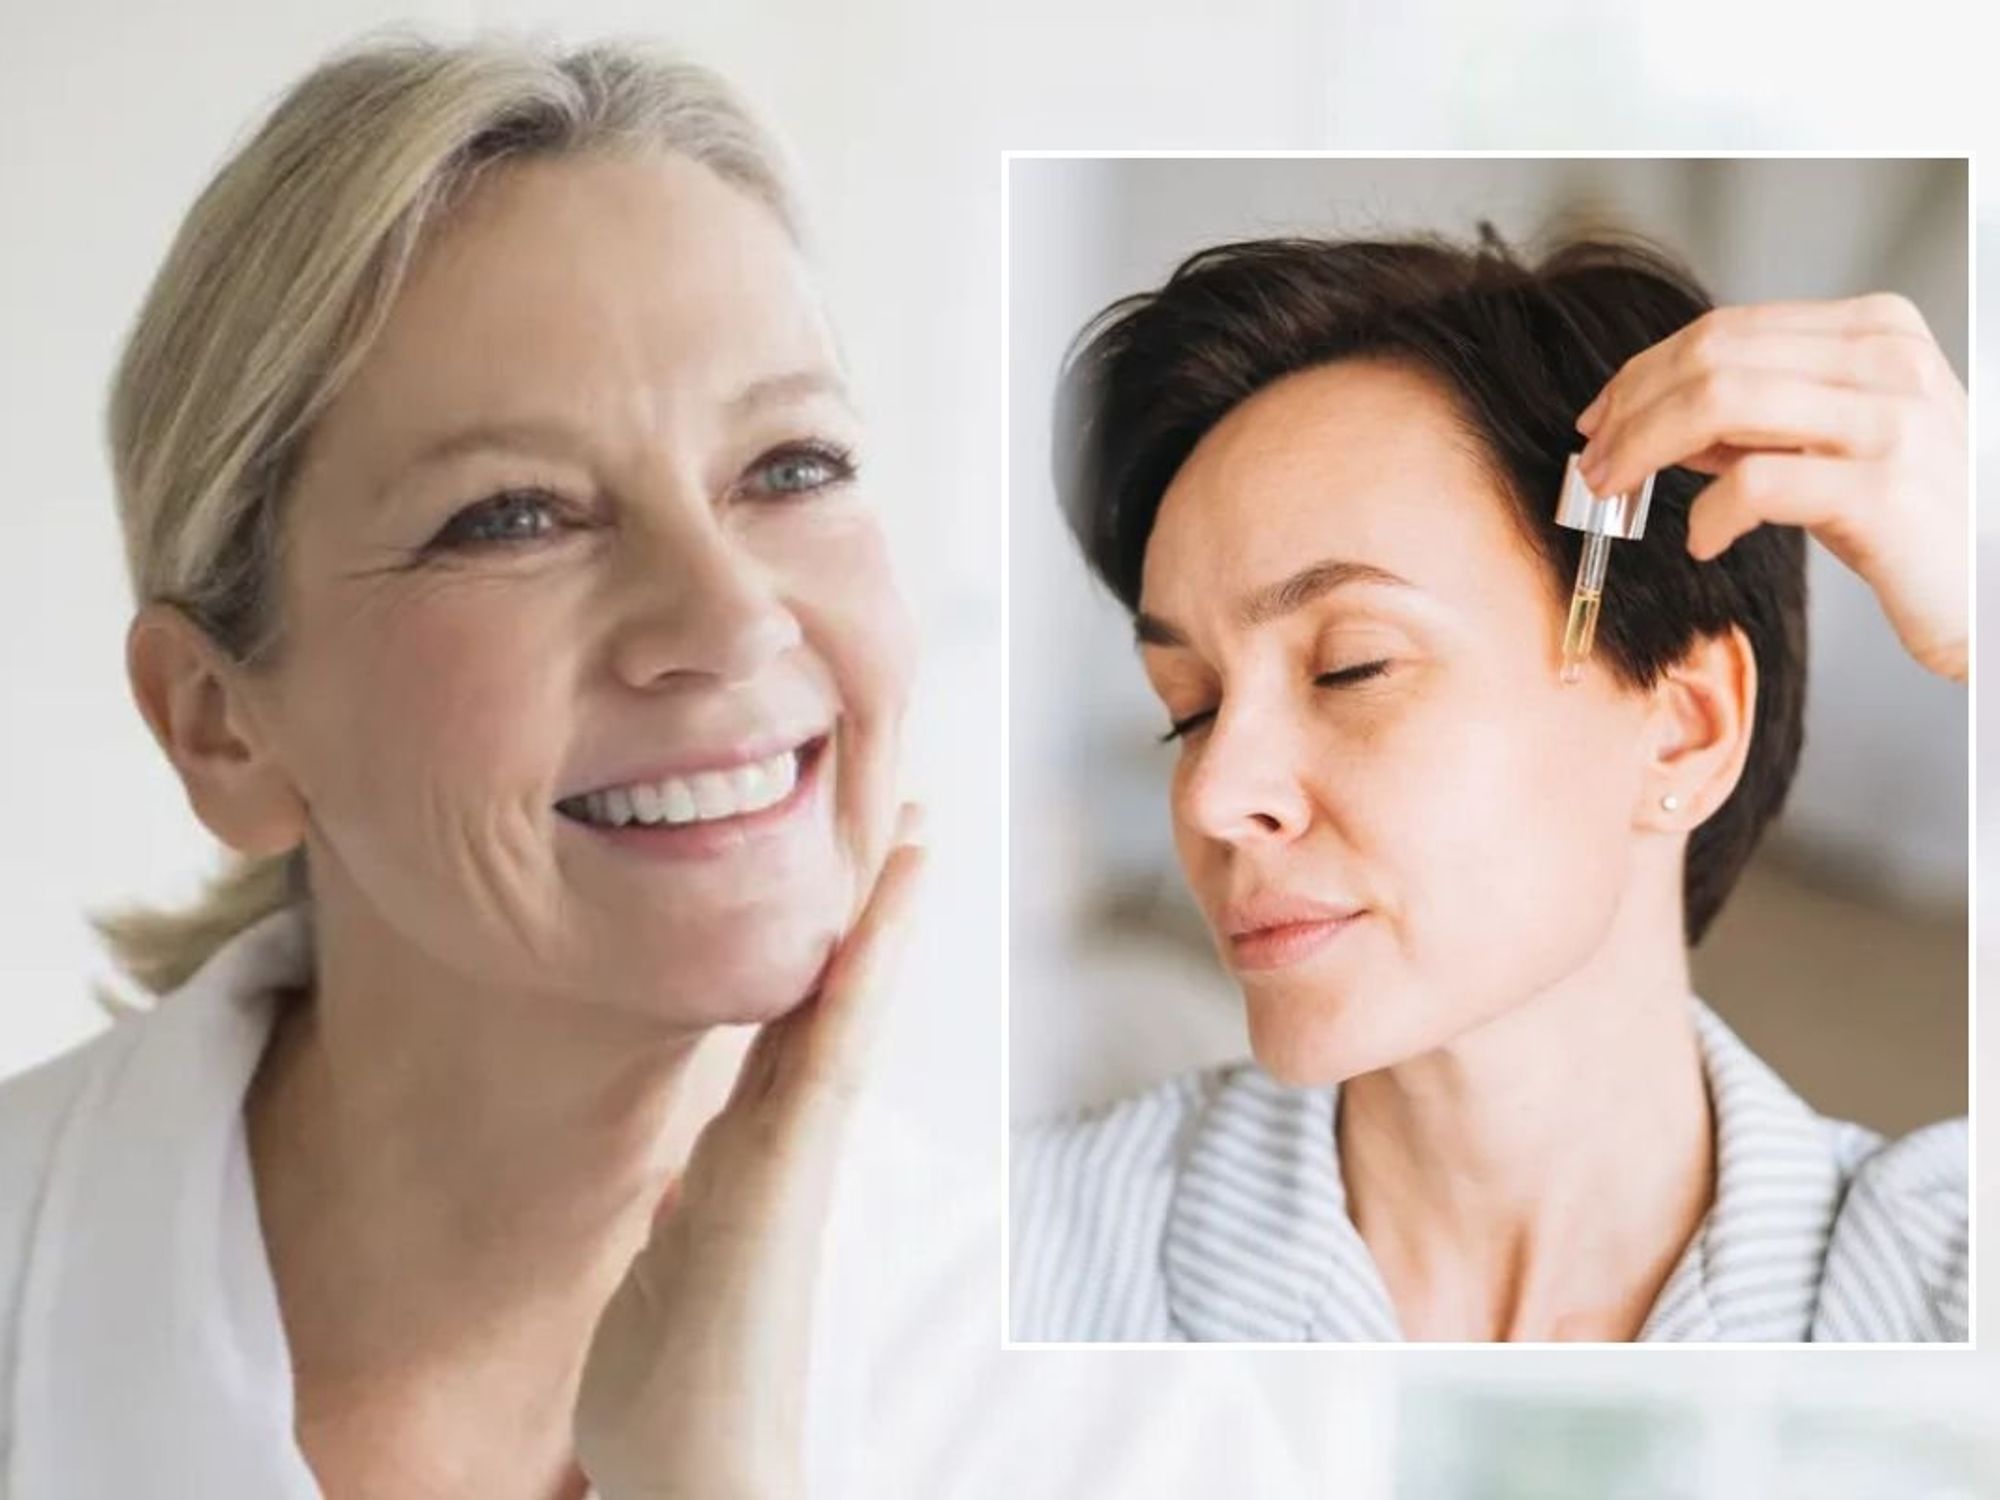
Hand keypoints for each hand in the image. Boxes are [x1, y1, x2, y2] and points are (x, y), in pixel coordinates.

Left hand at [573, 806, 927, 1499]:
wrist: (698, 1479)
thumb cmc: (675, 1393)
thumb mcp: (664, 1266)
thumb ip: (689, 1204)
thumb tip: (692, 1170)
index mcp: (746, 1160)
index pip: (790, 1025)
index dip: (820, 945)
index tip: (846, 870)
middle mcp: (776, 1149)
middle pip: (829, 1001)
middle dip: (867, 912)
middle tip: (909, 818)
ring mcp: (786, 1164)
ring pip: (840, 1018)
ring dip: (875, 928)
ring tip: (912, 843)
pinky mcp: (781, 1185)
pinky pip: (823, 1068)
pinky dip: (852, 995)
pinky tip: (867, 932)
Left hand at [1574, 292, 1967, 682]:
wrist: (1986, 585)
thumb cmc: (1909, 516)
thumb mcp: (1830, 444)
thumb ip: (1753, 420)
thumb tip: (1655, 414)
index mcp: (1874, 331)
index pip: (1726, 329)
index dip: (1644, 372)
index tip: (1602, 417)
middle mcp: (1887, 361)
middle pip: (1713, 358)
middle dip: (1632, 409)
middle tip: (1595, 461)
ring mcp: (1890, 420)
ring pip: (1722, 403)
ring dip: (1646, 449)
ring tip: (1618, 490)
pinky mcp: (1884, 489)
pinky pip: (1757, 484)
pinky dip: (1708, 515)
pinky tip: (1701, 539)